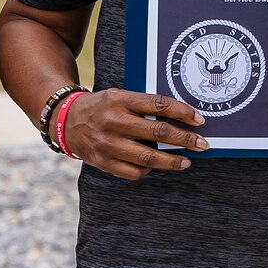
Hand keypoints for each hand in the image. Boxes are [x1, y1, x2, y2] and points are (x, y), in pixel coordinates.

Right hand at [61, 89, 207, 180]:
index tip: (199, 119)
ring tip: (186, 161)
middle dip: (185, 139)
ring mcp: (107, 144)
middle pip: (158, 131)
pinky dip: (147, 170)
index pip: (158, 105)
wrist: (65, 120)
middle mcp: (114, 121)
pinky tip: (155, 166)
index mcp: (120, 99)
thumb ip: (143, 105)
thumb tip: (179, 117)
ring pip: (148, 156)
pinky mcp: (103, 162)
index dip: (182, 112)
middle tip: (202, 144)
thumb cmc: (102, 107)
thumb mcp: (119, 96)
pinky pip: (132, 172)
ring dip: (171, 161)